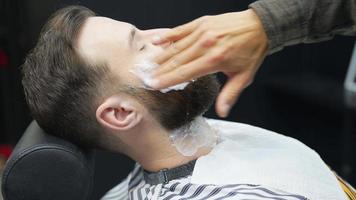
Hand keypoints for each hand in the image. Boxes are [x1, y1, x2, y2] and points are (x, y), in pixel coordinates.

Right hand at [150, 9, 267, 116]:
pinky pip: (180, 30)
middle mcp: (205, 45)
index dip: (167, 80)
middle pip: (176, 61)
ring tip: (148, 65)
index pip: (184, 73)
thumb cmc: (251, 51)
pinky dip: (167, 37)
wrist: (259, 26)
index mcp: (214, 60)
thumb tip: (222, 112)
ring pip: (175, 47)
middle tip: (145, 78)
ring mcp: (201, 32)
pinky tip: (156, 42)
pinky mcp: (201, 23)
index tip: (153, 85)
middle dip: (159, 71)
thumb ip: (230, 94)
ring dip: (161, 57)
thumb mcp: (244, 76)